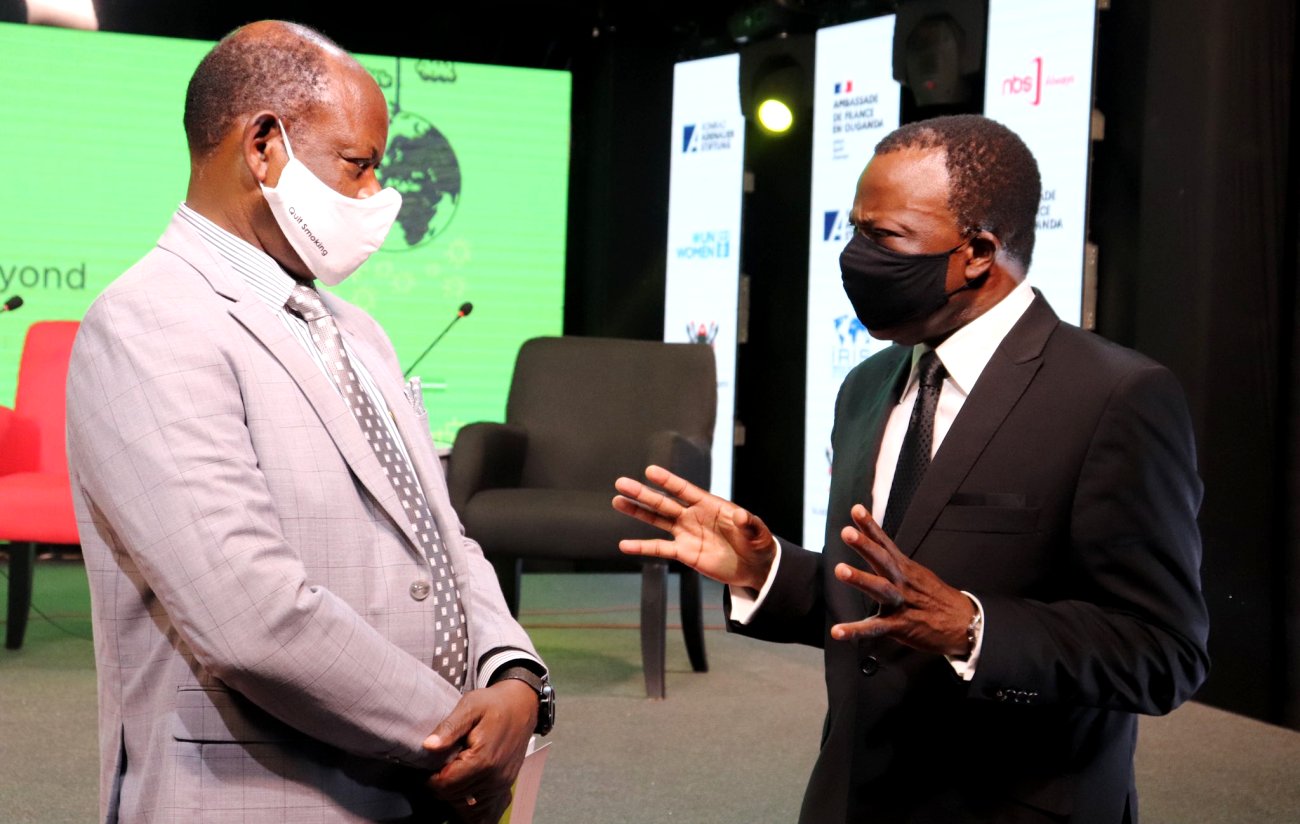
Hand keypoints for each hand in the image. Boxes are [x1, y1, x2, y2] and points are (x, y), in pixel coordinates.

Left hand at [423, 680, 536, 817]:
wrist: (522, 705)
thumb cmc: (494, 704)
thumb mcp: (469, 706)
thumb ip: (449, 728)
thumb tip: (428, 746)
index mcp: (482, 760)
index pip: (446, 785)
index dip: (431, 778)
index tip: (429, 765)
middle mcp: (494, 777)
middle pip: (454, 796)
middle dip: (442, 785)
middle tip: (439, 766)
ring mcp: (502, 783)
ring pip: (467, 803)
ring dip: (455, 792)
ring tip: (452, 770)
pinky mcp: (506, 784)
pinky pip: (482, 805)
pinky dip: (469, 798)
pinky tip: (465, 781)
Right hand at [612, 465, 776, 590]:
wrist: (754, 566)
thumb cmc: (757, 543)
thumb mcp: (757, 533)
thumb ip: (749, 524)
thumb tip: (740, 515)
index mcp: (710, 505)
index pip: (685, 490)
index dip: (668, 481)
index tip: (650, 471)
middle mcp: (693, 516)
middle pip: (664, 503)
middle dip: (643, 494)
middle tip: (621, 483)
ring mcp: (686, 533)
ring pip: (657, 521)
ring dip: (637, 512)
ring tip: (618, 501)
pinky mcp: (684, 552)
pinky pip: (660, 548)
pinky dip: (642, 547)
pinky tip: (624, 545)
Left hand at [830, 504, 975, 656]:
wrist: (965, 624)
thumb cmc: (937, 598)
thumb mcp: (919, 575)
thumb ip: (896, 563)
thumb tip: (878, 547)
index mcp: (905, 569)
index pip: (885, 543)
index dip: (870, 526)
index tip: (855, 509)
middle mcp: (902, 582)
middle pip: (882, 560)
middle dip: (865, 545)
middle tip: (846, 532)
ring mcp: (901, 604)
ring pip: (880, 589)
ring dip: (860, 578)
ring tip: (840, 570)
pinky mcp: (900, 626)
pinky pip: (875, 628)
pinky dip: (855, 631)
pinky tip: (837, 631)